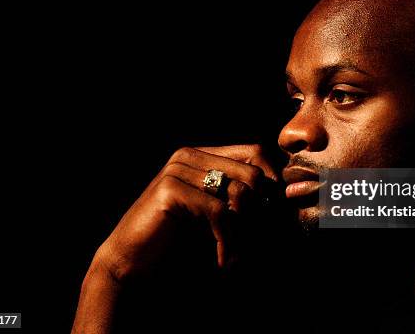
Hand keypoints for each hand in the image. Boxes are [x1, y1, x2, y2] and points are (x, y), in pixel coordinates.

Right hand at [72, 144, 278, 333]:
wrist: (130, 261)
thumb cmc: (175, 240)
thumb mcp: (214, 215)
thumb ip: (241, 200)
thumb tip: (284, 194)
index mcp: (201, 156)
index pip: (255, 151)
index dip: (272, 180)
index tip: (274, 215)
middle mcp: (189, 156)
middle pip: (252, 173)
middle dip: (260, 213)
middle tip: (253, 244)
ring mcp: (178, 170)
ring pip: (240, 193)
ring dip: (244, 231)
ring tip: (235, 254)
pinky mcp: (171, 190)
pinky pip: (219, 211)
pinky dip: (226, 240)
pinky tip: (222, 259)